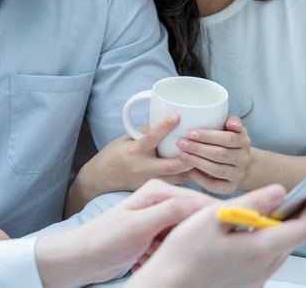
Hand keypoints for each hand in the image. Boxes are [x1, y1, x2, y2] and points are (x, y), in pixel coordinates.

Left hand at [38, 179, 211, 287]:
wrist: (81, 258)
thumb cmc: (105, 240)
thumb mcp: (140, 226)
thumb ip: (172, 211)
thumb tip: (203, 204)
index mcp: (159, 191)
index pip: (198, 201)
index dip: (208, 220)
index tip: (211, 238)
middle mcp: (160, 201)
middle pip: (192, 221)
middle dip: (182, 240)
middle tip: (160, 249)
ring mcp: (156, 218)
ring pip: (182, 237)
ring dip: (169, 251)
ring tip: (146, 254)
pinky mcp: (152, 235)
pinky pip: (170, 247)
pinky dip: (159, 257)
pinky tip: (141, 259)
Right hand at [65, 115, 193, 215]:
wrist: (98, 181)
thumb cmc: (112, 156)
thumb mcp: (125, 139)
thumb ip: (145, 131)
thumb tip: (166, 117)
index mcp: (134, 152)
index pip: (151, 138)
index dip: (165, 127)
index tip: (178, 116)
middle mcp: (142, 169)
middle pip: (173, 165)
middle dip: (190, 156)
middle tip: (202, 144)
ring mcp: (148, 182)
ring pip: (178, 178)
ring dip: (194, 168)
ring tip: (207, 157)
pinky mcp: (152, 190)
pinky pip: (175, 184)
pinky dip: (187, 176)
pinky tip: (198, 170)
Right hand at [127, 185, 305, 287]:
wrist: (166, 287)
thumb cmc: (182, 256)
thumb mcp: (216, 217)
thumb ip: (252, 203)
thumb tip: (279, 191)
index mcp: (260, 250)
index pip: (303, 228)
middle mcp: (262, 268)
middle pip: (295, 239)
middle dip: (303, 215)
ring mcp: (254, 278)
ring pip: (280, 249)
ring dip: (285, 228)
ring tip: (280, 209)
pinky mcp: (244, 282)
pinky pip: (265, 259)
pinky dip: (269, 241)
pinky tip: (254, 231)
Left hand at [177, 116, 251, 194]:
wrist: (237, 163)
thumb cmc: (228, 141)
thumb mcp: (232, 128)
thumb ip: (232, 121)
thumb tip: (232, 124)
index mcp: (244, 141)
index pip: (228, 138)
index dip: (208, 136)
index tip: (190, 133)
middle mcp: (244, 159)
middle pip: (220, 154)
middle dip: (198, 149)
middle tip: (181, 143)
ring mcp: (238, 175)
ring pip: (217, 170)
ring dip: (197, 162)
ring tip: (183, 154)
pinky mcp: (230, 188)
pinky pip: (214, 186)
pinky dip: (200, 178)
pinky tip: (189, 170)